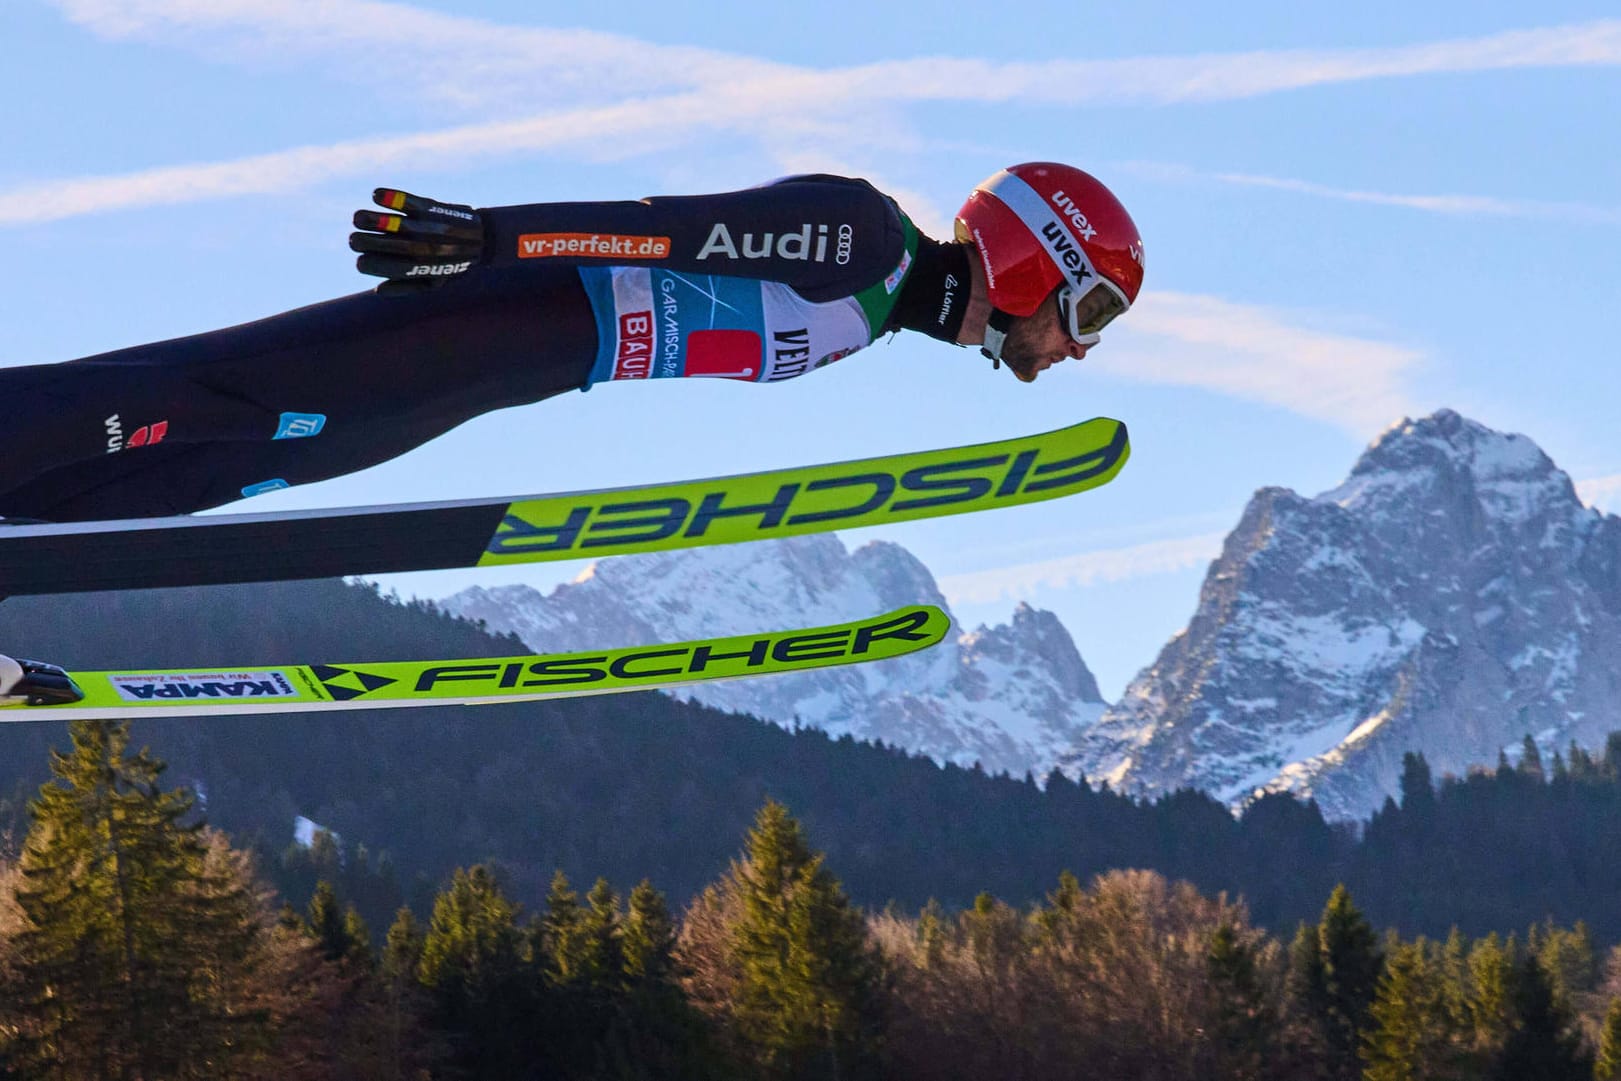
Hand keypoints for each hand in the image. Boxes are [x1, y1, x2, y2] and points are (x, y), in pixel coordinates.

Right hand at [349, 188, 484, 292]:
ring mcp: (427, 227)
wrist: (484, 240)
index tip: (361, 261)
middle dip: (362, 242)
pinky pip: (408, 201)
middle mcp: (423, 248)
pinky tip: (376, 195)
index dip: (367, 264)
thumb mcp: (434, 282)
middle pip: (385, 245)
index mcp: (422, 268)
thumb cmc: (453, 264)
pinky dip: (392, 196)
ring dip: (369, 220)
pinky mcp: (431, 208)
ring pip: (393, 224)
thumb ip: (406, 288)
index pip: (387, 267)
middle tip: (355, 240)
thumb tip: (377, 289)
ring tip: (357, 218)